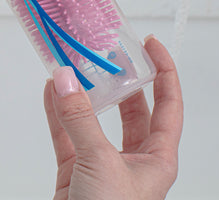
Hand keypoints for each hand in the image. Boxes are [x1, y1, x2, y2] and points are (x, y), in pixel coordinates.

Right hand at [44, 36, 182, 199]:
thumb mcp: (100, 163)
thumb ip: (79, 118)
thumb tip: (63, 79)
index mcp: (156, 159)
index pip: (168, 106)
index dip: (163, 72)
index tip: (150, 44)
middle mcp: (132, 159)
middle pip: (131, 109)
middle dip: (119, 79)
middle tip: (107, 51)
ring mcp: (101, 165)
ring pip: (93, 118)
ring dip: (81, 92)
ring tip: (71, 64)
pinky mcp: (74, 173)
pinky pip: (65, 133)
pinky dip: (56, 111)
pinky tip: (50, 90)